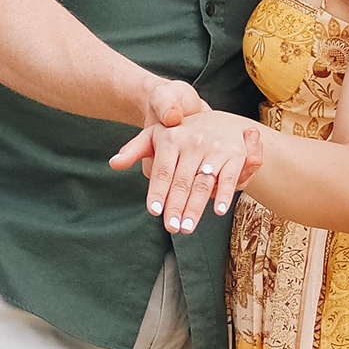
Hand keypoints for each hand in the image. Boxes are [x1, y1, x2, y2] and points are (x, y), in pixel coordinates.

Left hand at [110, 108, 260, 232]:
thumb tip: (114, 164)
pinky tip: (219, 211)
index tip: (154, 210)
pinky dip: (224, 194)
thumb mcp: (156, 135)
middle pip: (183, 181)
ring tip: (187, 227)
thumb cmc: (183, 134)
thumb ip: (134, 150)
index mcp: (171, 139)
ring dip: (196, 207)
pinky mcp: (235, 155)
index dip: (158, 191)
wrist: (222, 121)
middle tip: (171, 227)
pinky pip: (228, 177)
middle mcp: (193, 143)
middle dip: (176, 206)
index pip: (163, 170)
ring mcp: (214, 149)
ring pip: (203, 183)